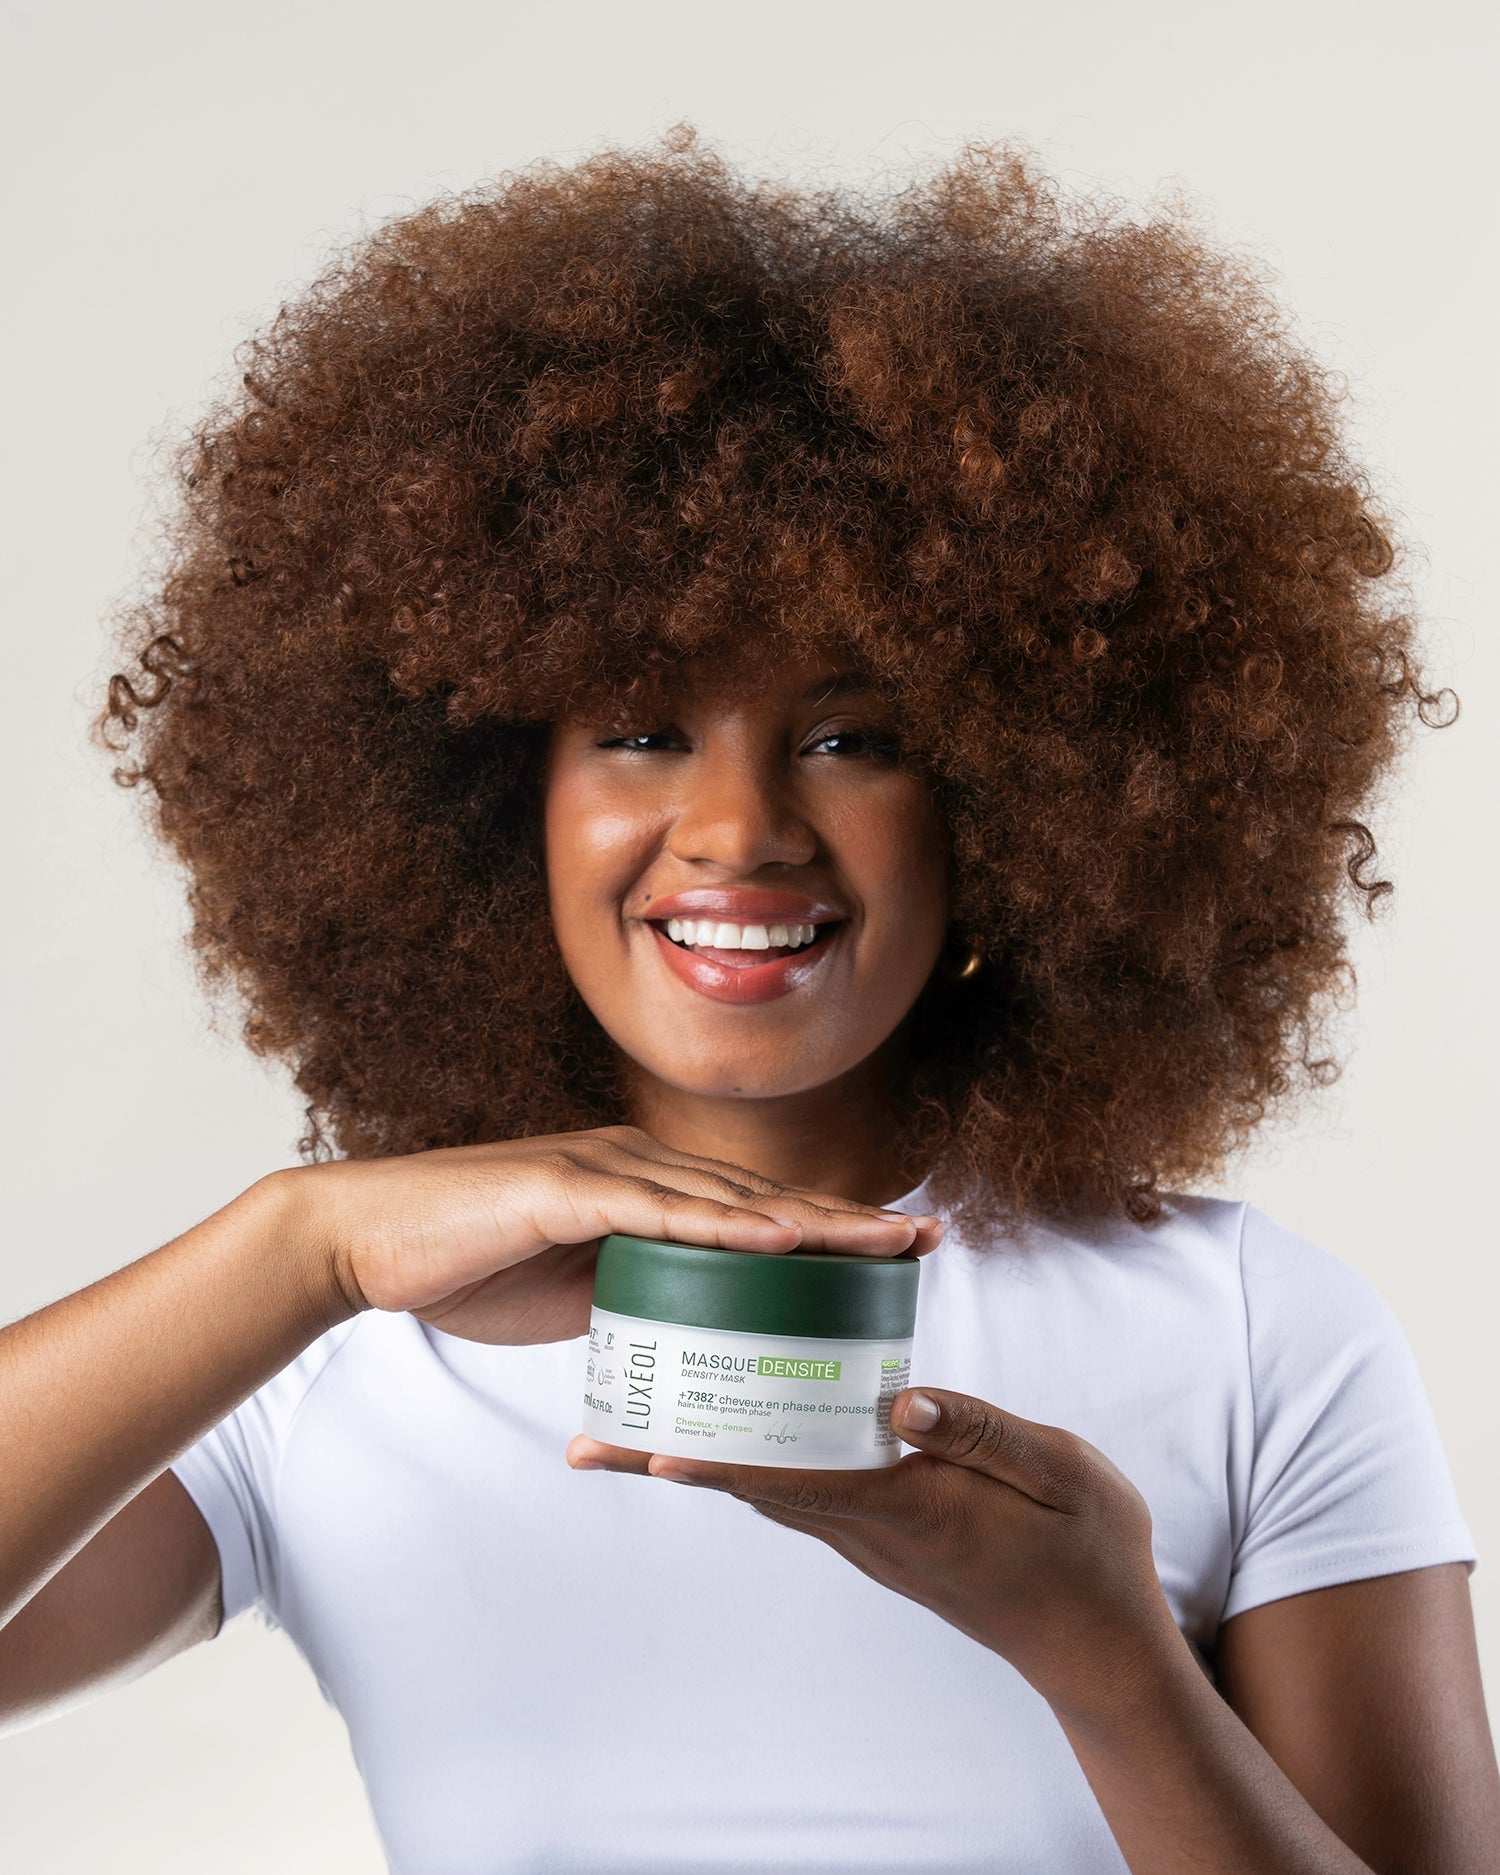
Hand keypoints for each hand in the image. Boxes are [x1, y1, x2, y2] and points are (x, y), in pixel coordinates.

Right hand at [277, 1125, 941, 1346]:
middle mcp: (637, 1166)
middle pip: (763, 1196)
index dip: (830, 1225)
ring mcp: (605, 1172)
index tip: (896, 1247)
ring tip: (886, 1240)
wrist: (373, 1241)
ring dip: (814, 1219)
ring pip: (729, 1197)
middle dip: (850, 1220)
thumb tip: (678, 1326)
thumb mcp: (573, 1287)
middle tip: (927, 1237)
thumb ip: (630, 1289)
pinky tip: (783, 1236)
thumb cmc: (468, 1263)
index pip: (752, 1209)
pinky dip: (725, 1225)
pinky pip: (660, 1211)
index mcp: (643, 1187)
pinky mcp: (567, 1192)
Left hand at [568, 1385, 1179, 1714]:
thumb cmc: (1088, 1552)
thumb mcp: (1059, 1473)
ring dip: (700, 1461)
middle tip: (586, 1443)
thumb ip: (979, 1431)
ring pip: (770, 1490)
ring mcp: (874, 1539)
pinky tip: (738, 1427)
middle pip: (753, 1488)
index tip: (647, 1454)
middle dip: (669, 1462)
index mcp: (912, 1509)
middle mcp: (874, 1530)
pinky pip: (802, 1491)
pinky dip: (754, 1461)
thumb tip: (895, 1396)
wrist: (1102, 1646)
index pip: (796, 1483)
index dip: (719, 1464)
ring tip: (633, 1429)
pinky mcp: (885, 1535)